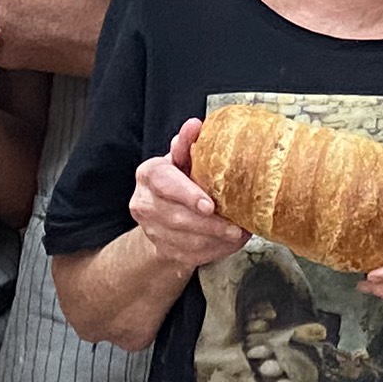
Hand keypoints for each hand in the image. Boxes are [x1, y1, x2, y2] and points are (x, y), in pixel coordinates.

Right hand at [127, 116, 246, 272]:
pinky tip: (229, 242)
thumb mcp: (182, 159)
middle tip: (235, 226)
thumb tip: (195, 126)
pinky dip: (215, 250)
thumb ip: (188, 143)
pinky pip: (192, 255)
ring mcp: (151, 230)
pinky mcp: (163, 250)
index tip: (209, 205)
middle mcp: (144, 203)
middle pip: (176, 217)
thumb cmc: (178, 180)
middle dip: (209, 224)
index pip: (164, 183)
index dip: (187, 195)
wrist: (162, 213)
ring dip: (216, 239)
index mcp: (149, 174)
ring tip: (238, 233)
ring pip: (186, 241)